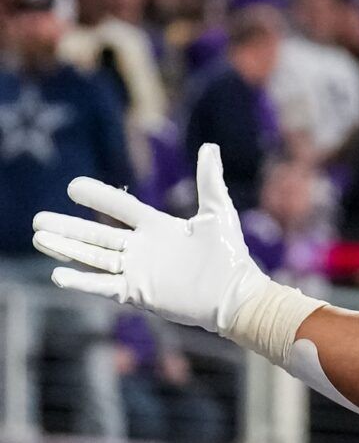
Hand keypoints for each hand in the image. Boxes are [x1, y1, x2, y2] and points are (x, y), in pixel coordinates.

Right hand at [33, 145, 267, 336]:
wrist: (236, 295)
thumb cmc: (230, 255)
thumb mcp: (218, 213)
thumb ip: (210, 181)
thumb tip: (210, 147)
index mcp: (157, 227)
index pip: (120, 208)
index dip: (98, 196)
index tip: (73, 187)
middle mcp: (142, 249)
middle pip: (97, 235)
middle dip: (67, 228)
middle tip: (37, 220)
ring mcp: (138, 271)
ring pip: (94, 258)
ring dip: (66, 249)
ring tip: (39, 238)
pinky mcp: (138, 293)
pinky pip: (103, 286)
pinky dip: (81, 281)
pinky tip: (58, 275)